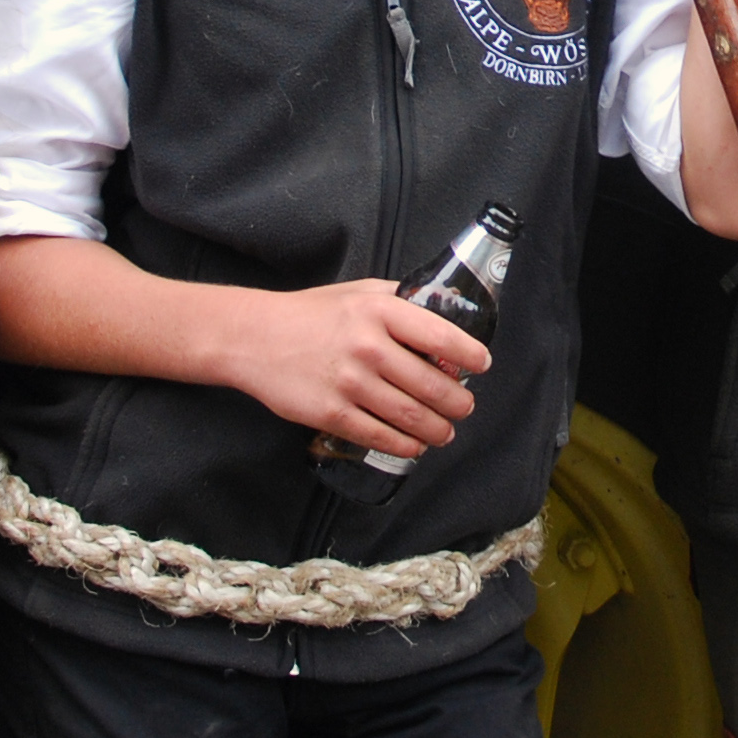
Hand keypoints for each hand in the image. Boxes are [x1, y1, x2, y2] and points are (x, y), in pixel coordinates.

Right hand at [219, 281, 488, 459]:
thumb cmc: (311, 313)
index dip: (470, 355)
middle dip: (458, 403)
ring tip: (446, 432)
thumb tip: (443, 319)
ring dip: (438, 429)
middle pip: (432, 385)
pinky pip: (380, 435)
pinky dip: (406, 445)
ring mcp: (349, 382)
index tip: (482, 364)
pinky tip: (415, 445)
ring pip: (411, 416)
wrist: (254, 337)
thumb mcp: (359, 292)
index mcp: (380, 311)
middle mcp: (368, 346)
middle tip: (464, 407)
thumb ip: (400, 302)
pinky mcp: (331, 412)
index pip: (441, 337)